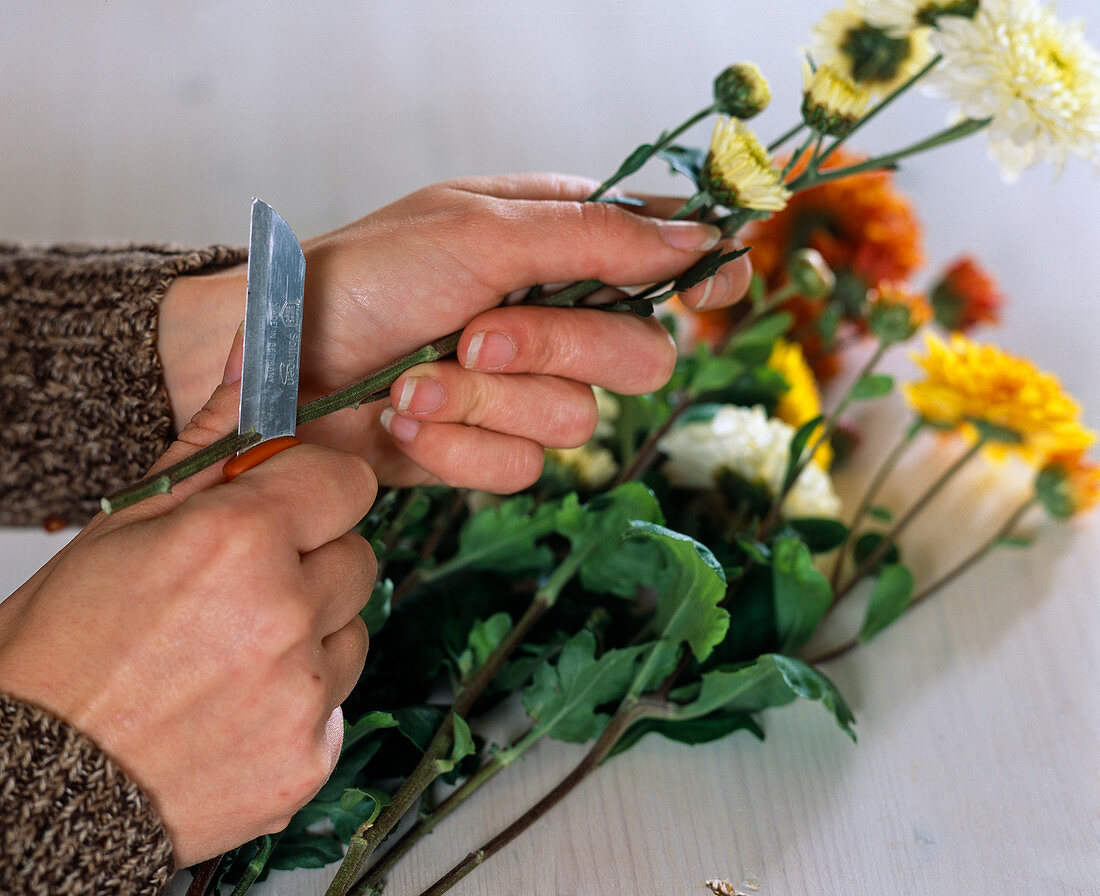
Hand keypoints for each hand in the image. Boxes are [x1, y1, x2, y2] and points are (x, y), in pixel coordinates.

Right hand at [0, 362, 377, 866]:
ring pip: (353, 630)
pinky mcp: (310, 757)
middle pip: (357, 556)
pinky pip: (338, 701)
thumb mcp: (123, 528)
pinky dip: (301, 700)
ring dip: (311, 632)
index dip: (313, 492)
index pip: (347, 483)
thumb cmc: (59, 653)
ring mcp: (302, 692)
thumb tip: (248, 366)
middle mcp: (283, 613)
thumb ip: (208, 446)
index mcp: (237, 540)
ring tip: (231, 654)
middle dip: (310, 561)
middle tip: (240, 589)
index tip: (286, 507)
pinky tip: (235, 706)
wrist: (31, 784)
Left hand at [159, 174, 751, 491]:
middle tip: (477, 336)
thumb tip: (697, 240)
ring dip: (483, 402)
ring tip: (414, 380)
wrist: (273, 366)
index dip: (699, 273)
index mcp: (557, 243)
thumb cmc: (360, 277)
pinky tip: (405, 421)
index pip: (660, 256)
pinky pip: (516, 468)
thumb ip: (592, 238)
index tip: (712, 291)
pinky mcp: (485, 449)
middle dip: (556, 350)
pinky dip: (454, 445)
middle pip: (639, 356)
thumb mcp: (476, 233)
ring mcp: (521, 390)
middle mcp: (552, 317)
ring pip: (573, 422)